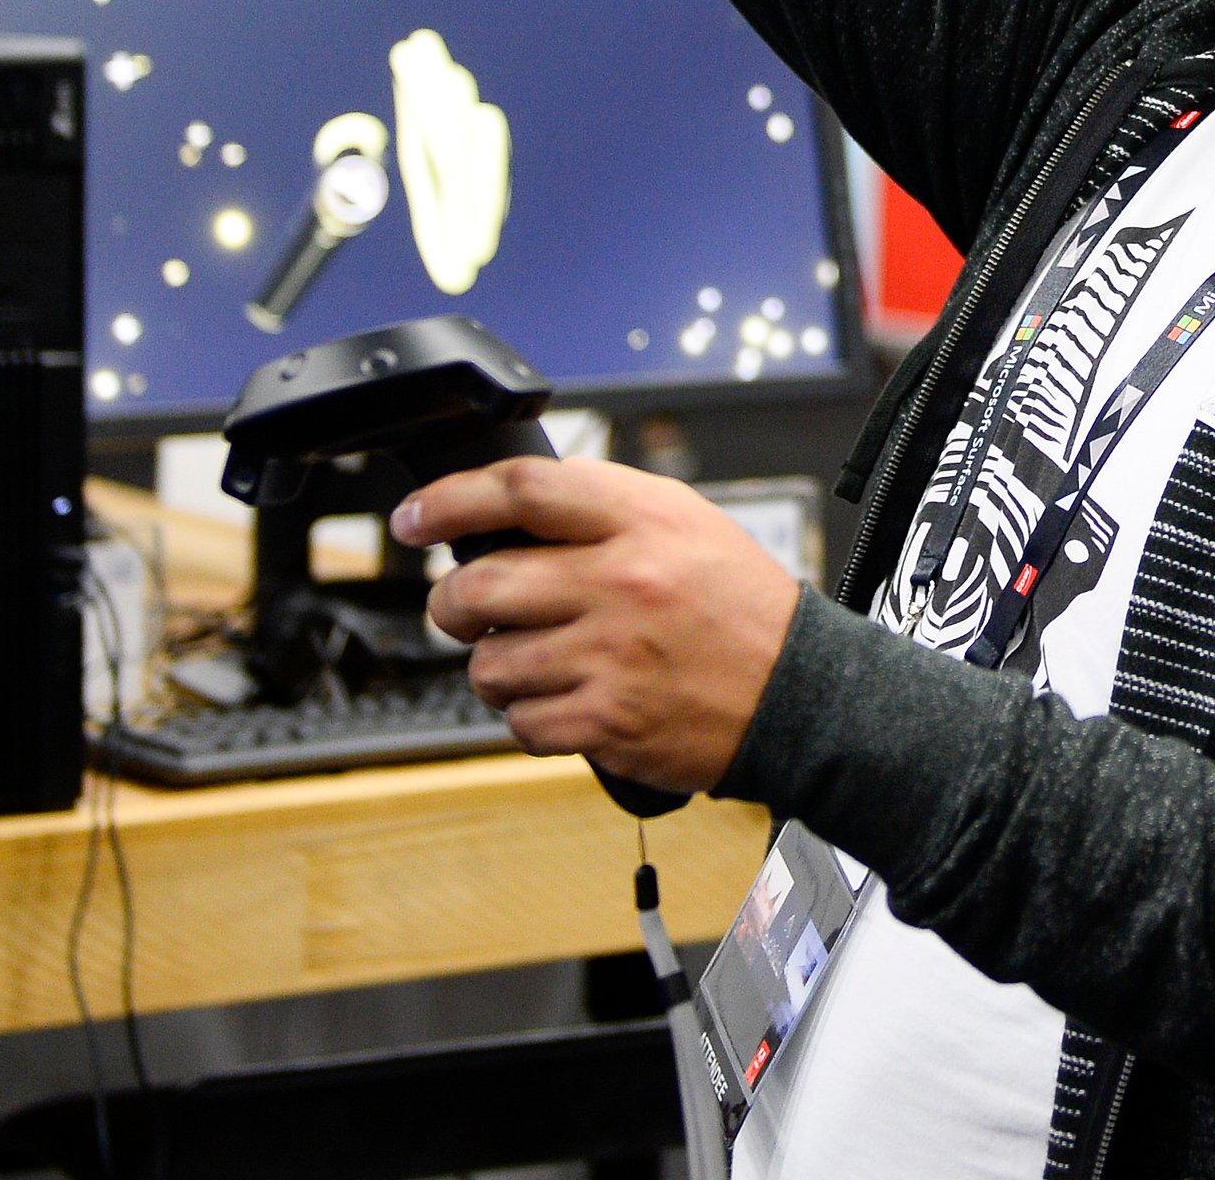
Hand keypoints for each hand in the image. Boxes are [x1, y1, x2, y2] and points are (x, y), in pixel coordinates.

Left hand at [404, 457, 803, 790]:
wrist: (801, 694)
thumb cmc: (739, 607)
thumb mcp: (685, 523)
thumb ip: (602, 509)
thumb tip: (509, 509)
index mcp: (640, 521)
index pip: (520, 490)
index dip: (449, 500)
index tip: (413, 518)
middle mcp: (622, 582)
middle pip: (480, 585)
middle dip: (449, 603)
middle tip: (457, 609)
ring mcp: (611, 656)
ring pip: (489, 663)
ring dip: (493, 668)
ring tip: (530, 664)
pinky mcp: (608, 722)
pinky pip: (521, 723)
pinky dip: (529, 718)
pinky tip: (563, 702)